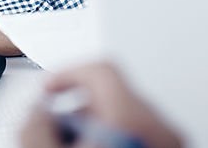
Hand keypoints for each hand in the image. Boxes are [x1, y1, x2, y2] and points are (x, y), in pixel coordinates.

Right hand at [20, 62, 183, 147]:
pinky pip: (139, 127)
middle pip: (113, 92)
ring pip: (126, 113)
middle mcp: (164, 126)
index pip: (103, 67)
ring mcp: (171, 139)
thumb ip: (37, 124)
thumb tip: (36, 109)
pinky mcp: (170, 146)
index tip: (49, 88)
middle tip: (55, 127)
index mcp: (138, 118)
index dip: (67, 72)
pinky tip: (94, 147)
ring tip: (72, 143)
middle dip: (77, 107)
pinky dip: (115, 133)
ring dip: (94, 125)